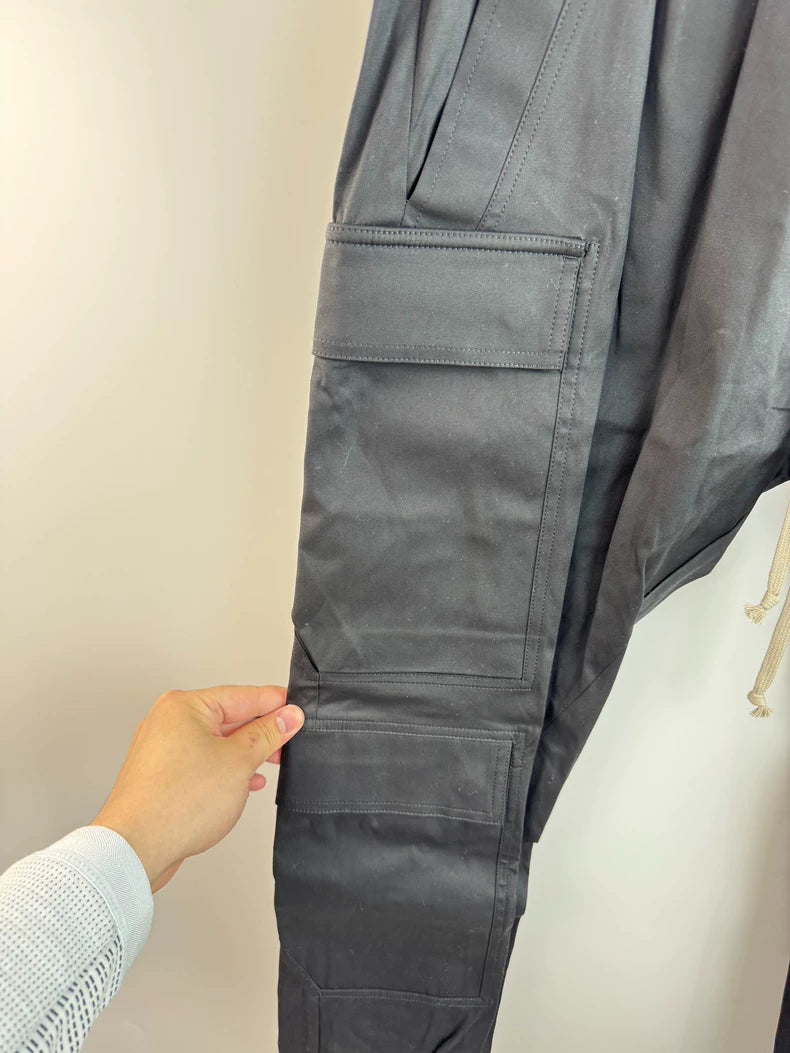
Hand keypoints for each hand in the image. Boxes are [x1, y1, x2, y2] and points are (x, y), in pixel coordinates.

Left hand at [90, 685, 303, 892]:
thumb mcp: (239, 762)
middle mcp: (169, 721)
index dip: (275, 704)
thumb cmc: (176, 804)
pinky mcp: (160, 776)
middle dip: (260, 732)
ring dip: (245, 754)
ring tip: (270, 764)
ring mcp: (161, 749)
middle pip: (229, 717)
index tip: (297, 712)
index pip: (243, 695)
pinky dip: (225, 769)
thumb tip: (287, 717)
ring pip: (216, 742)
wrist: (136, 849)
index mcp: (185, 706)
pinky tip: (244, 784)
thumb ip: (267, 735)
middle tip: (288, 742)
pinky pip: (201, 762)